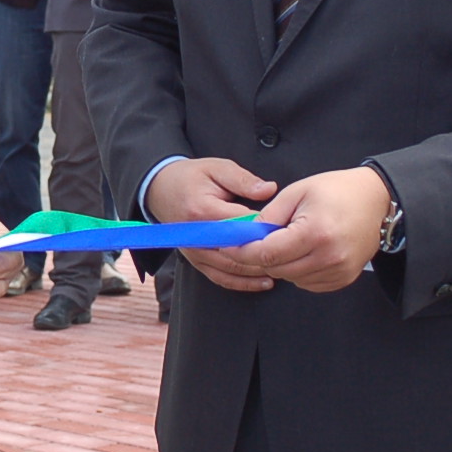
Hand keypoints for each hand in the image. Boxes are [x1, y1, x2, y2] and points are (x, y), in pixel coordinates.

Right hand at [148, 157, 279, 294]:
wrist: (159, 189)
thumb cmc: (190, 177)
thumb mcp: (217, 168)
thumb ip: (243, 179)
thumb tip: (269, 190)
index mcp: (204, 211)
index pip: (241, 225)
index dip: (265, 229)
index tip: (287, 229)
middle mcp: (198, 236)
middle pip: (238, 252)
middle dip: (265, 254)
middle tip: (292, 253)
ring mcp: (195, 251)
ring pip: (231, 269)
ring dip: (257, 271)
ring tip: (284, 269)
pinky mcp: (195, 260)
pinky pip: (220, 277)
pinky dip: (242, 283)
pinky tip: (263, 282)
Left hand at [233, 166, 391, 292]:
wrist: (374, 199)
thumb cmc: (336, 190)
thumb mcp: (297, 191)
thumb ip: (269, 215)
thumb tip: (246, 234)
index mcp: (315, 233)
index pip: (267, 253)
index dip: (243, 251)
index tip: (228, 246)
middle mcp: (328, 257)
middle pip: (277, 269)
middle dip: (259, 257)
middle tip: (253, 241)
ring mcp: (339, 271)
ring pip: (290, 278)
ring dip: (279, 264)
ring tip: (286, 241)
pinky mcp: (344, 279)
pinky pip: (308, 283)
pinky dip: (297, 271)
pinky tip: (302, 252)